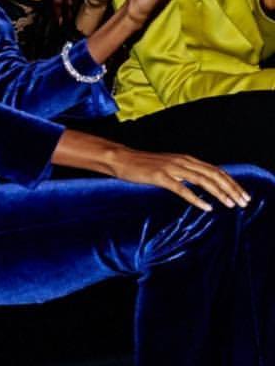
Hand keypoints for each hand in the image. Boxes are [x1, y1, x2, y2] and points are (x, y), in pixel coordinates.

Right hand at [109, 145, 250, 213]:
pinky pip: (182, 189)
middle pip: (214, 174)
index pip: (216, 170)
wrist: (122, 159)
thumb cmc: (144, 166)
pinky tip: (207, 207)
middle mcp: (183, 161)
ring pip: (203, 180)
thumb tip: (200, 184)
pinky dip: (196, 198)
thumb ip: (185, 173)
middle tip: (244, 202)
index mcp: (187, 159)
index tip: (243, 194)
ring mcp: (172, 168)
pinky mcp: (161, 177)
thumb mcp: (169, 167)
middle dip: (231, 189)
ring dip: (219, 193)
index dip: (231, 182)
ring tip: (231, 204)